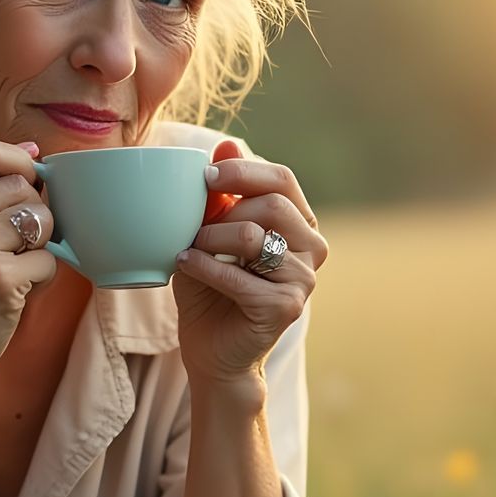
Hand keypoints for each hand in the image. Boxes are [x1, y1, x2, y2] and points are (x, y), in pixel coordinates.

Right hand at [0, 138, 56, 409]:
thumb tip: (35, 151)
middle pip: (24, 188)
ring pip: (42, 221)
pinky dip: (43, 280)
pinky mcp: (1, 278)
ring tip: (14, 270)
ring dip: (40, 247)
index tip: (28, 183)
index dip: (21, 163)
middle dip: (32, 217)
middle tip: (11, 249)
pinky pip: (50, 261)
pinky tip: (17, 294)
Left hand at [171, 138, 327, 388]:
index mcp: (299, 223)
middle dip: (224, 211)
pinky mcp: (286, 307)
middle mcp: (311, 248)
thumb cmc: (210, 290)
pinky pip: (240, 277)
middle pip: (273, 204)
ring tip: (188, 248)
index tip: (205, 177)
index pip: (283, 179)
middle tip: (192, 226)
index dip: (244, 171)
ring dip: (212, 239)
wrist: (211, 351)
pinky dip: (204, 267)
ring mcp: (303, 279)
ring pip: (256, 237)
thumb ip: (221, 196)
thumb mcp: (209, 235)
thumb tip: (226, 144)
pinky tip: (184, 265)